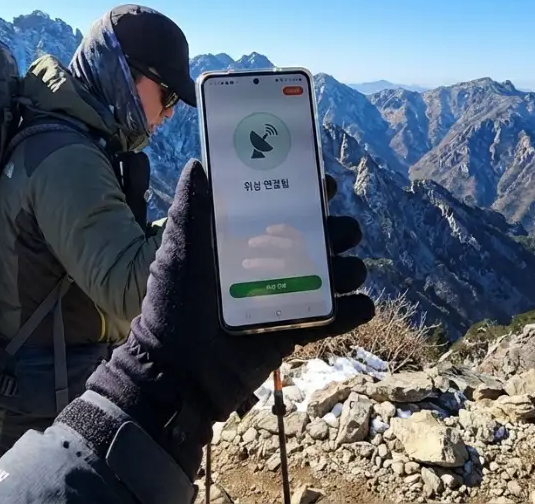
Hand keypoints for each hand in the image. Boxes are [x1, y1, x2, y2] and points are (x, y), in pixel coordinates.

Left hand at [84, 160, 373, 475]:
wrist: (179, 372)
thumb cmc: (174, 307)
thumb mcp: (179, 252)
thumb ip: (190, 209)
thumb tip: (199, 163)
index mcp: (248, 242)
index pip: (287, 210)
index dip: (311, 195)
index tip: (325, 185)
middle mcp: (273, 264)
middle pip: (322, 239)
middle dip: (340, 231)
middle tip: (339, 233)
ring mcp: (288, 297)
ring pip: (336, 274)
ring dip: (350, 269)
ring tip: (346, 273)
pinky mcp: (296, 330)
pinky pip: (334, 319)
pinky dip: (353, 311)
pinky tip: (360, 305)